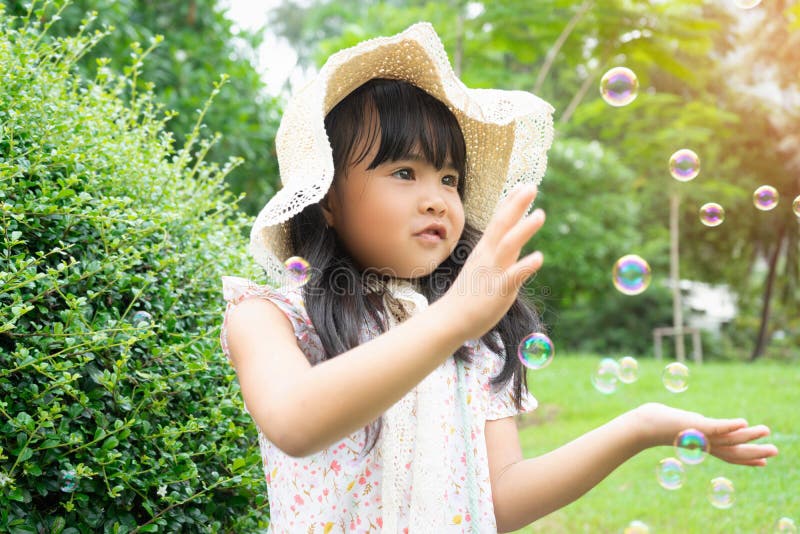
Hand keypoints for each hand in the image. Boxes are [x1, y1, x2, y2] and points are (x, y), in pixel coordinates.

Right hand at [441, 184, 544, 340]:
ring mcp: (493, 271)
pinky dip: (525, 265)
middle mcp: (488, 256)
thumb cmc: (469, 294)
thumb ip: (502, 252)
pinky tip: (539, 257)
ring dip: (524, 229)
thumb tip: (517, 237)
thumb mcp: (485, 266)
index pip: (498, 221)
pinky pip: (513, 276)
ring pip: (509, 245)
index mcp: (485, 250)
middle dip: (517, 205)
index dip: (510, 203)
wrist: (450, 319)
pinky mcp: (498, 290)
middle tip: (531, 185)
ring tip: (541, 214)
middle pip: (503, 225)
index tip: (522, 185)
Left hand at [634, 402, 778, 466]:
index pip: (728, 455)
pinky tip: (743, 422)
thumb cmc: (655, 422)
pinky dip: (729, 425)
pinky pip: (715, 427)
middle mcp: (703, 444)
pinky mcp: (693, 426)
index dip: (746, 459)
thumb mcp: (680, 424)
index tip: (763, 464)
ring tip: (766, 430)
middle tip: (775, 452)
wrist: (640, 427)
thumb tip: (697, 421)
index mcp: (702, 445)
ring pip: (729, 439)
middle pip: (734, 452)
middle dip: (755, 452)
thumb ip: (692, 424)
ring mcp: (699, 436)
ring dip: (749, 436)